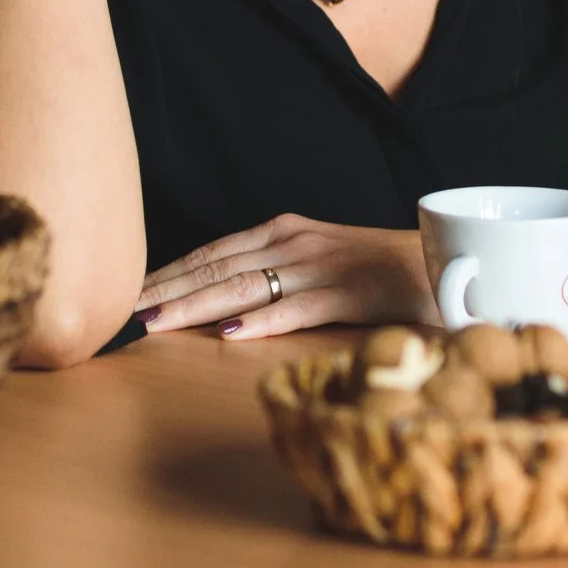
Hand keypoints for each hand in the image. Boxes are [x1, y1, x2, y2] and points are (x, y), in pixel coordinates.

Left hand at [136, 214, 438, 340]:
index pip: (211, 253)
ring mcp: (323, 265)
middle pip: (218, 268)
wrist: (445, 261)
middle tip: (122, 312)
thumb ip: (273, 275)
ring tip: (157, 323)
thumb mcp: (316, 262)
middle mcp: (295, 241)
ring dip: (197, 307)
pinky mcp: (352, 293)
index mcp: (284, 232)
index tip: (127, 293)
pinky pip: (301, 308)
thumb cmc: (375, 269)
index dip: (168, 272)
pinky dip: (265, 321)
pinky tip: (233, 335)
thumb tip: (220, 307)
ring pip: (247, 287)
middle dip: (167, 290)